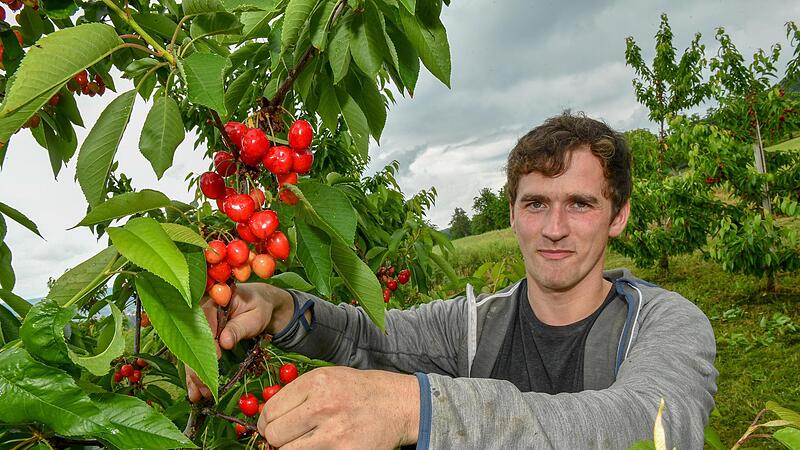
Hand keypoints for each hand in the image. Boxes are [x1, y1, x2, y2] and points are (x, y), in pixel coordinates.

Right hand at [186, 282, 293, 402]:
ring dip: (194, 375)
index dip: (208, 344)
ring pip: (191, 353)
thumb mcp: (255, 315)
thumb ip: (240, 327)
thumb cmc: (259, 307)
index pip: (205, 324)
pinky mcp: (200, 340)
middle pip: (193, 342)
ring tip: (199, 395)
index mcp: (212, 302)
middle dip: (198, 366)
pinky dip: (196, 374)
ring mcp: (197, 328)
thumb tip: (224, 342)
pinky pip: (195, 357)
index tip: (216, 359)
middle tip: (206, 387)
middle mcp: (199, 314)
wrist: (259, 304)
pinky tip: (195, 391)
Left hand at [258, 366, 419, 448]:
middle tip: (285, 437)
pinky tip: (320, 446)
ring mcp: (334, 433)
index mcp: (317, 383)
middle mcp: (323, 406)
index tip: (271, 426)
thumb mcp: (329, 376)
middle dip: (276, 438)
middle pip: (275, 434)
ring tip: (304, 442)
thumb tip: (267, 414)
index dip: (266, 422)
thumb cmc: (360, 390)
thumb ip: (299, 392)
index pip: (271, 411)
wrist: (398, 405)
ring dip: (291, 449)